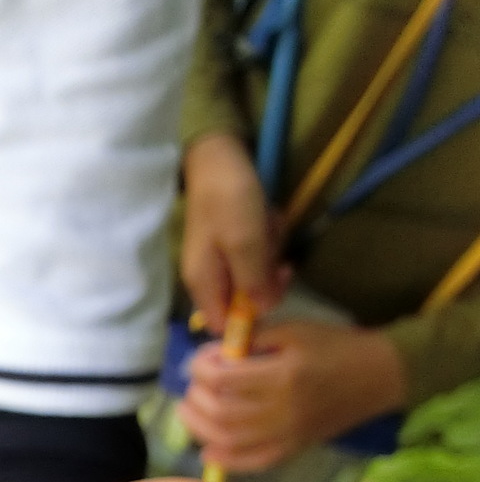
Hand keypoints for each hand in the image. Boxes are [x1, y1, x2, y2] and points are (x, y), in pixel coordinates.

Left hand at [179, 318, 406, 472]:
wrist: (380, 375)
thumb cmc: (336, 346)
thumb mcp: (294, 330)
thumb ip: (253, 340)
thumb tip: (217, 354)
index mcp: (283, 376)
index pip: (223, 379)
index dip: (201, 368)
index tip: (203, 358)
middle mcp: (283, 411)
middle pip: (220, 412)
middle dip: (197, 396)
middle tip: (195, 383)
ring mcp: (289, 434)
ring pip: (230, 441)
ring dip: (199, 428)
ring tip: (189, 410)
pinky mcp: (295, 448)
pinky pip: (255, 463)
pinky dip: (227, 461)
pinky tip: (208, 451)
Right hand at [181, 131, 287, 331]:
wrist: (218, 158)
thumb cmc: (229, 200)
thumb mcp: (246, 243)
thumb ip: (254, 282)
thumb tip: (264, 311)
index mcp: (204, 283)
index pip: (223, 324)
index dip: (249, 319)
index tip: (272, 294)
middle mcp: (208, 277)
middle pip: (244, 300)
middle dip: (266, 278)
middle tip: (277, 253)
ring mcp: (220, 259)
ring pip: (254, 276)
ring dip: (269, 254)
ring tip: (269, 225)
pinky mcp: (232, 242)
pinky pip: (255, 255)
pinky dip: (266, 240)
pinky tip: (267, 219)